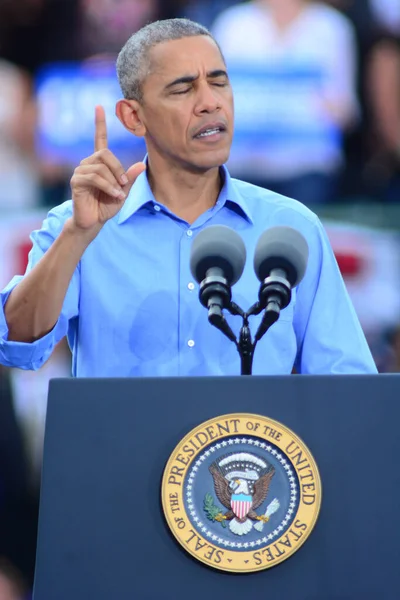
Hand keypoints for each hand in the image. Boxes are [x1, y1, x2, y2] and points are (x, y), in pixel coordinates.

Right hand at [70, 105, 145, 233]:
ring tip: (118, 194)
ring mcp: (80, 171)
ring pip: (101, 167)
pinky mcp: (76, 181)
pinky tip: (113, 195)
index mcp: (99, 163)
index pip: (99, 139)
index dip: (99, 123)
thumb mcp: (123, 192)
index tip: (99, 106)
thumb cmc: (107, 206)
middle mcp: (88, 163)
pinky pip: (95, 177)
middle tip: (124, 184)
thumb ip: (130, 179)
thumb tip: (141, 165)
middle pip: (105, 153)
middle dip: (118, 169)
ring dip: (113, 181)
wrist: (94, 222)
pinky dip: (108, 186)